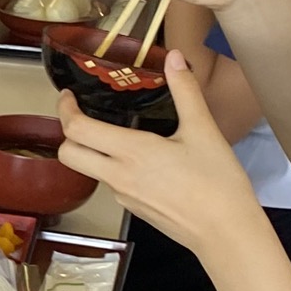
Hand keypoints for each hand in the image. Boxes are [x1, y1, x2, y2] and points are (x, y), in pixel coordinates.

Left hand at [52, 53, 266, 258]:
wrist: (225, 233)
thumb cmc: (217, 182)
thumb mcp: (203, 130)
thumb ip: (185, 91)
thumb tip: (173, 57)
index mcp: (130, 152)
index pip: (77, 130)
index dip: (65, 110)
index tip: (68, 96)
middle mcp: (117, 176)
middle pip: (68, 154)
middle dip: (68, 132)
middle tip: (80, 114)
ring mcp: (123, 196)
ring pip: (90, 169)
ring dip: (92, 150)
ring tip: (115, 132)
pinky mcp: (133, 208)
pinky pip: (112, 183)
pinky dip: (114, 167)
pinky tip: (140, 159)